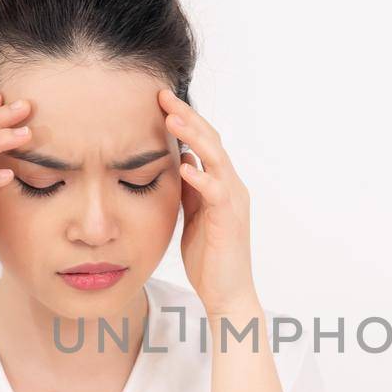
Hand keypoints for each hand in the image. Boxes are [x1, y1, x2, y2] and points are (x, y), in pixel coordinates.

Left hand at [160, 89, 257, 315]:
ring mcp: (233, 202)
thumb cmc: (209, 258)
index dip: (184, 120)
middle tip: (162, 96)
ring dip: (194, 137)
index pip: (204, 142)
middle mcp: (232, 187)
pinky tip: (184, 166)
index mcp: (221, 184)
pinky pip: (217, 193)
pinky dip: (202, 177)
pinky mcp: (229, 221)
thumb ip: (188, 190)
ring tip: (172, 119)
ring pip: (216, 159)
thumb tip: (178, 162)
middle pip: (211, 141)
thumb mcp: (192, 216)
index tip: (159, 101)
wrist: (228, 294)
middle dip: (187, 117)